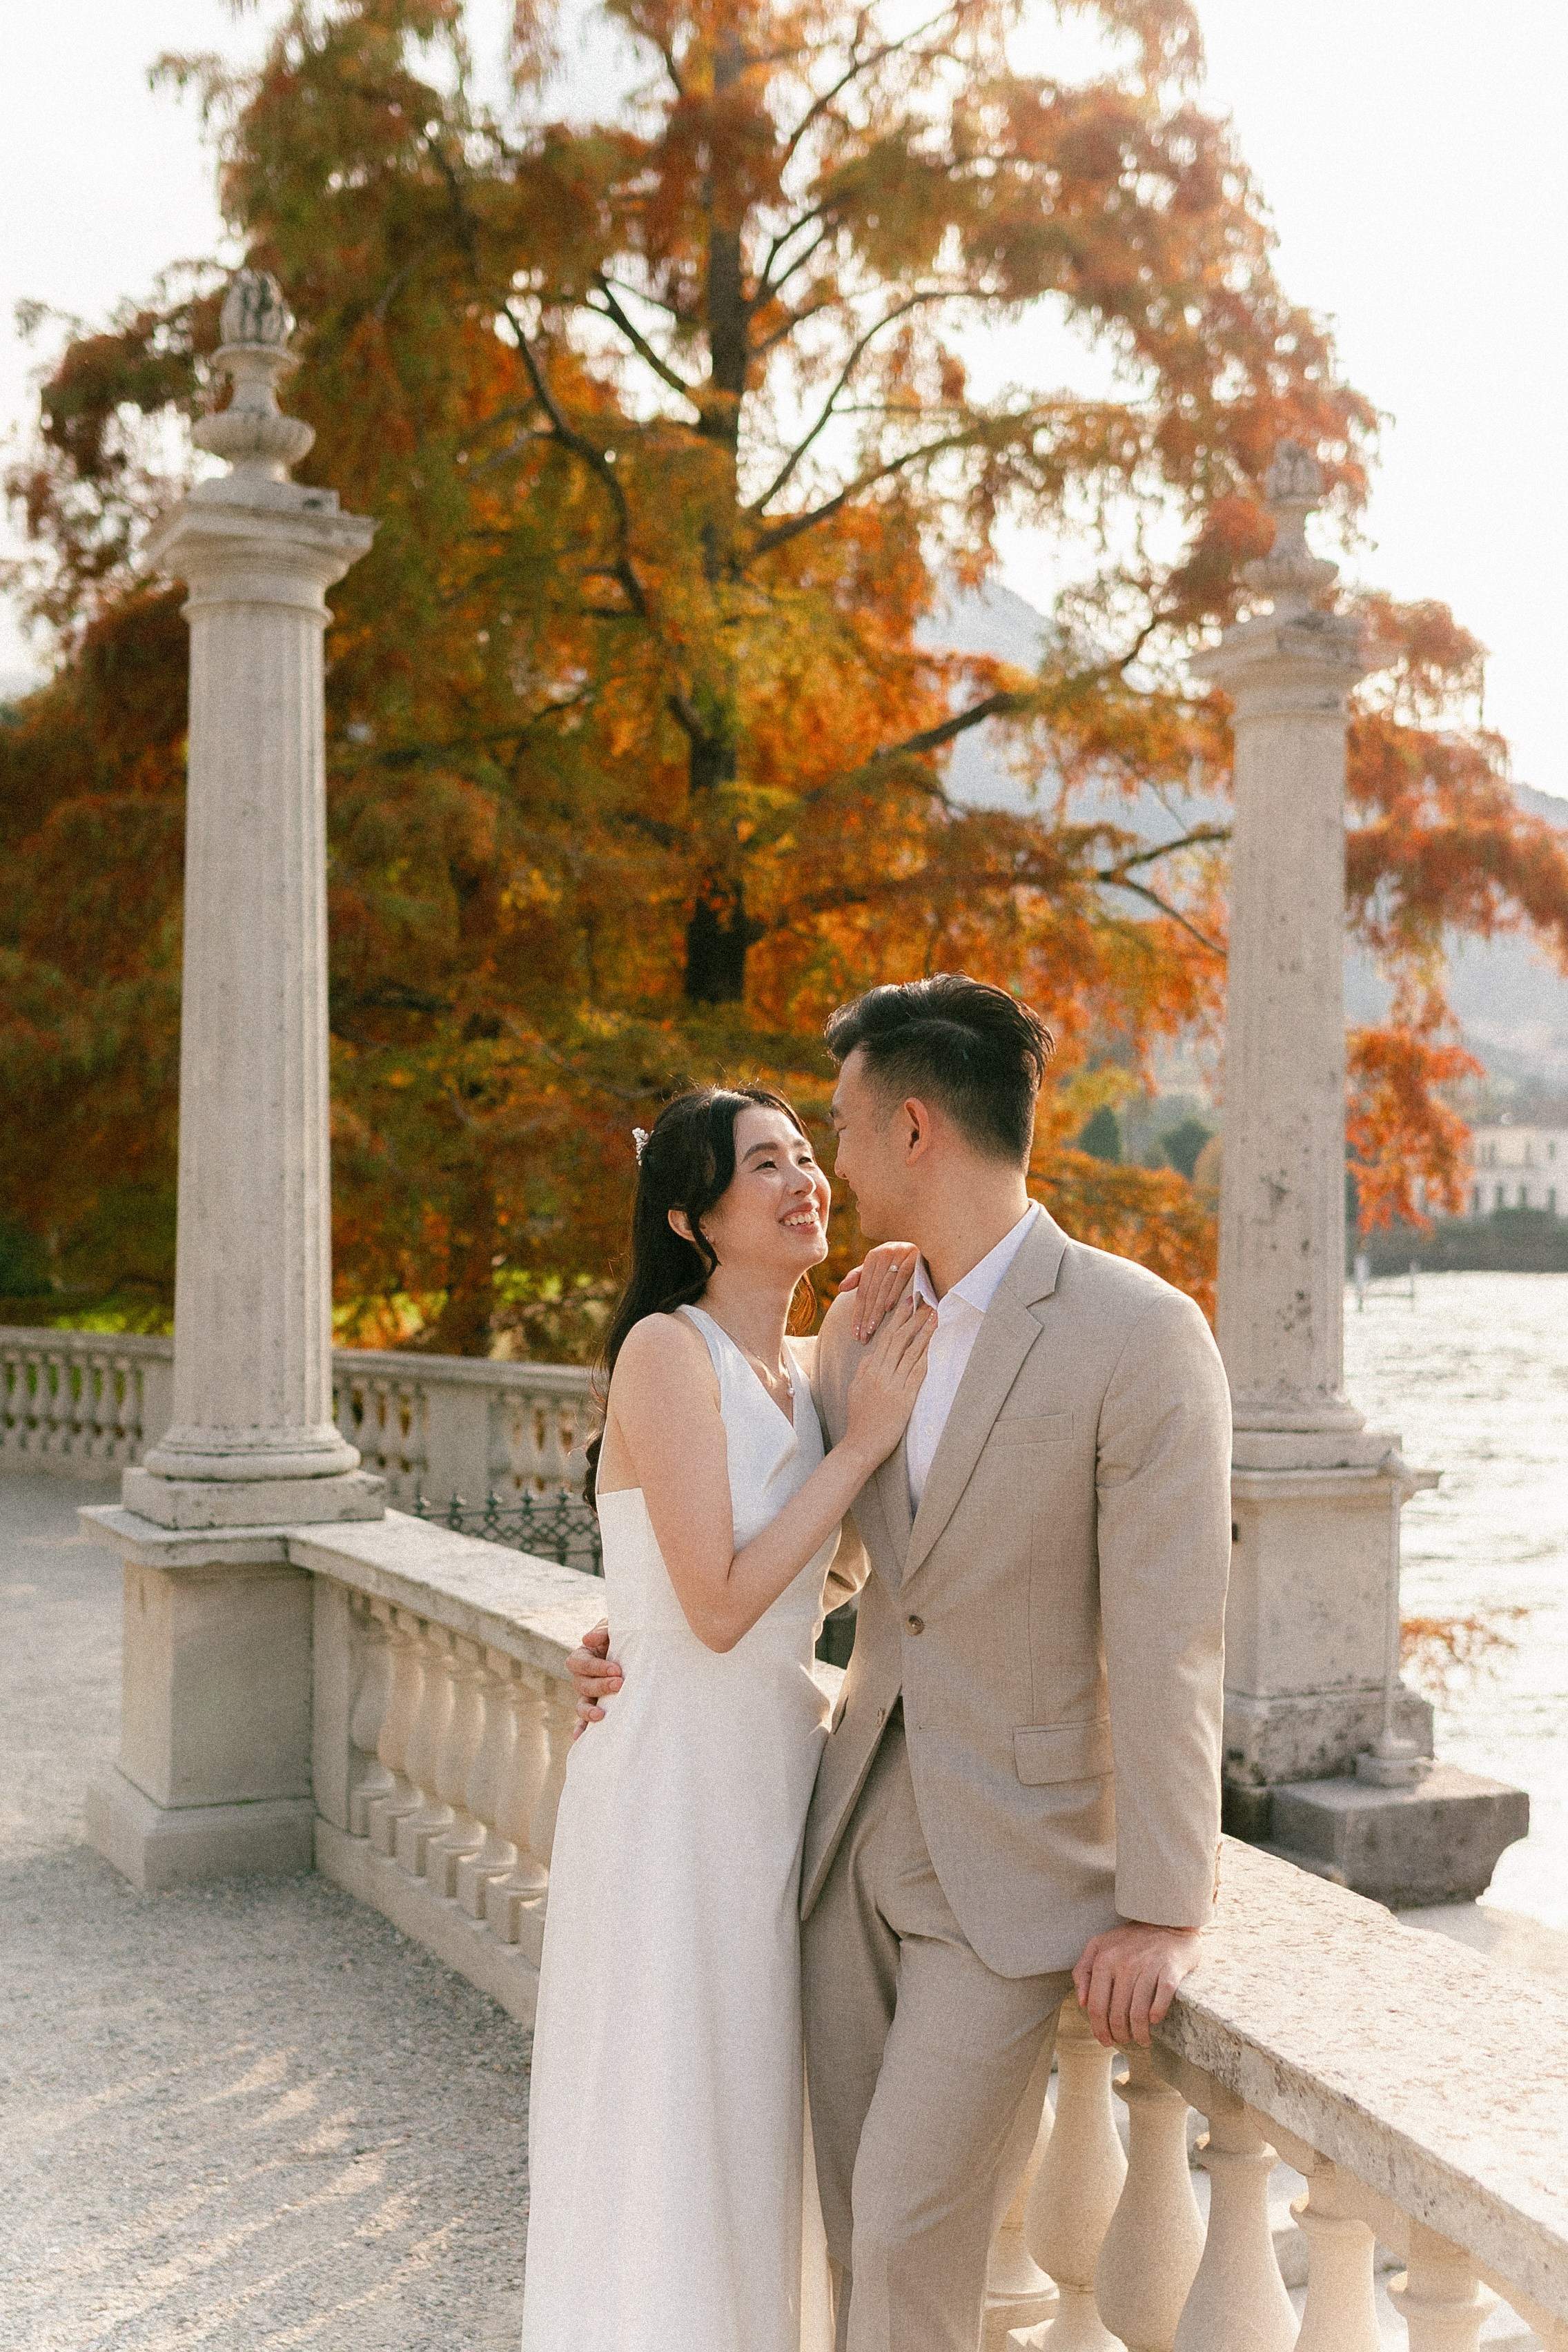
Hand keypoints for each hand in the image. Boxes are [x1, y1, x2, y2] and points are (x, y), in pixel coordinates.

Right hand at [566, 1618, 622, 1742]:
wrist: (639, 1648)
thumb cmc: (625, 1636)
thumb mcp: (615, 1630)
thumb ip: (604, 1631)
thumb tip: (587, 1638)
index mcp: (584, 1655)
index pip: (580, 1663)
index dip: (595, 1667)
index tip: (616, 1669)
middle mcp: (583, 1676)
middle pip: (581, 1684)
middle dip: (600, 1686)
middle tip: (620, 1684)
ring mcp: (589, 1694)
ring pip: (581, 1704)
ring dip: (588, 1711)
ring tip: (601, 1715)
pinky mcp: (597, 1706)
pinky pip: (585, 1720)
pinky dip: (581, 1728)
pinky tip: (580, 1738)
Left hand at [839, 1241, 919, 1340]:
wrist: (927, 1241)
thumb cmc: (899, 1259)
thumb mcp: (879, 1266)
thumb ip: (859, 1276)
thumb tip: (840, 1289)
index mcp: (872, 1257)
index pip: (862, 1291)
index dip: (857, 1312)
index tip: (855, 1333)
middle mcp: (883, 1254)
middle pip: (871, 1291)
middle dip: (865, 1316)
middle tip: (862, 1337)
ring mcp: (898, 1255)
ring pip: (883, 1288)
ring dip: (877, 1309)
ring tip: (871, 1328)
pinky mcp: (912, 1257)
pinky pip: (901, 1278)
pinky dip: (894, 1293)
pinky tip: (888, 1309)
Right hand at [843, 1292, 933, 1468]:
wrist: (860, 1445)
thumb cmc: (860, 1419)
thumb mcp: (856, 1389)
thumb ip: (864, 1370)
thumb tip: (873, 1354)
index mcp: (868, 1369)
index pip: (885, 1337)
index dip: (898, 1318)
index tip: (907, 1303)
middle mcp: (880, 1373)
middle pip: (898, 1338)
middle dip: (912, 1318)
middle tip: (924, 1301)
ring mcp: (891, 1385)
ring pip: (909, 1351)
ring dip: (923, 1332)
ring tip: (934, 1316)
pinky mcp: (903, 1398)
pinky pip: (916, 1373)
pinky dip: (926, 1356)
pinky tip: (934, 1344)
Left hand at [1073, 1921, 1201, 2047]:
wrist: (1166, 1920)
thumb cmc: (1130, 1939)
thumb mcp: (1099, 1946)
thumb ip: (1083, 1970)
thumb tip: (1082, 2003)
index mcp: (1104, 1959)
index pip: (1096, 2006)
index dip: (1098, 2029)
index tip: (1105, 2040)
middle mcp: (1124, 1963)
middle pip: (1117, 2015)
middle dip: (1119, 2036)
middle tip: (1123, 2041)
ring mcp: (1148, 1966)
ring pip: (1138, 2014)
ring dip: (1139, 2034)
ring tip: (1141, 2039)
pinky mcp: (1170, 1970)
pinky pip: (1161, 2002)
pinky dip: (1156, 2016)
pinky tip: (1154, 2021)